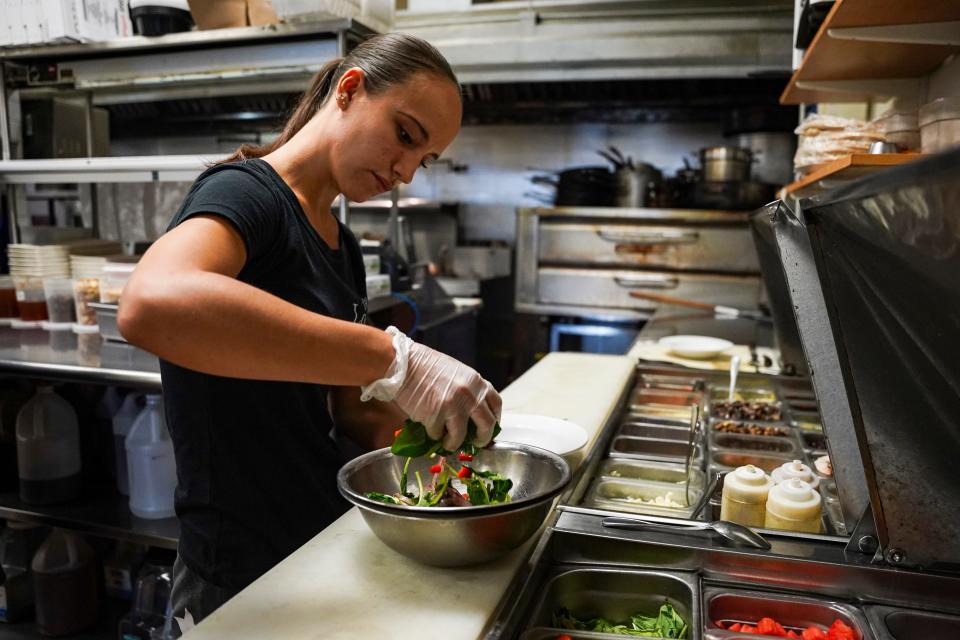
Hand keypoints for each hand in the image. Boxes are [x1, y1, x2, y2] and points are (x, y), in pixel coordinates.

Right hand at [360, 327, 501, 450]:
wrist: (403, 364)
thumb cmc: (425, 365)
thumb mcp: (455, 372)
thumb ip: (467, 389)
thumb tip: (471, 413)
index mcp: (476, 381)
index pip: (496, 404)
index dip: (495, 418)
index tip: (490, 426)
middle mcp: (470, 395)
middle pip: (487, 425)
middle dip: (482, 438)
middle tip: (475, 443)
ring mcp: (454, 407)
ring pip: (461, 437)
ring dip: (454, 443)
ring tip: (447, 443)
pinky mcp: (436, 417)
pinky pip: (438, 435)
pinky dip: (433, 435)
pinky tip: (429, 428)